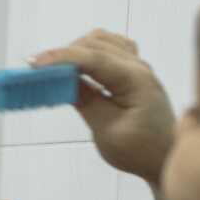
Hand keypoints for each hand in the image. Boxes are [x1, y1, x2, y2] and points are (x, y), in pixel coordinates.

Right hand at [29, 29, 175, 184]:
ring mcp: (137, 66)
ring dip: (76, 51)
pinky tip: (77, 67)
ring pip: (101, 41)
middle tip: (37, 72)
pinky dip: (88, 52)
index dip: (61, 58)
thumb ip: (85, 100)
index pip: (93, 58)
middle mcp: (138, 67)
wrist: (166, 157)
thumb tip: (62, 80)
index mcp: (135, 80)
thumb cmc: (140, 150)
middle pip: (95, 44)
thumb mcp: (106, 130)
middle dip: (64, 54)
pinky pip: (109, 48)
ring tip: (55, 70)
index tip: (34, 64)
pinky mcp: (132, 71)